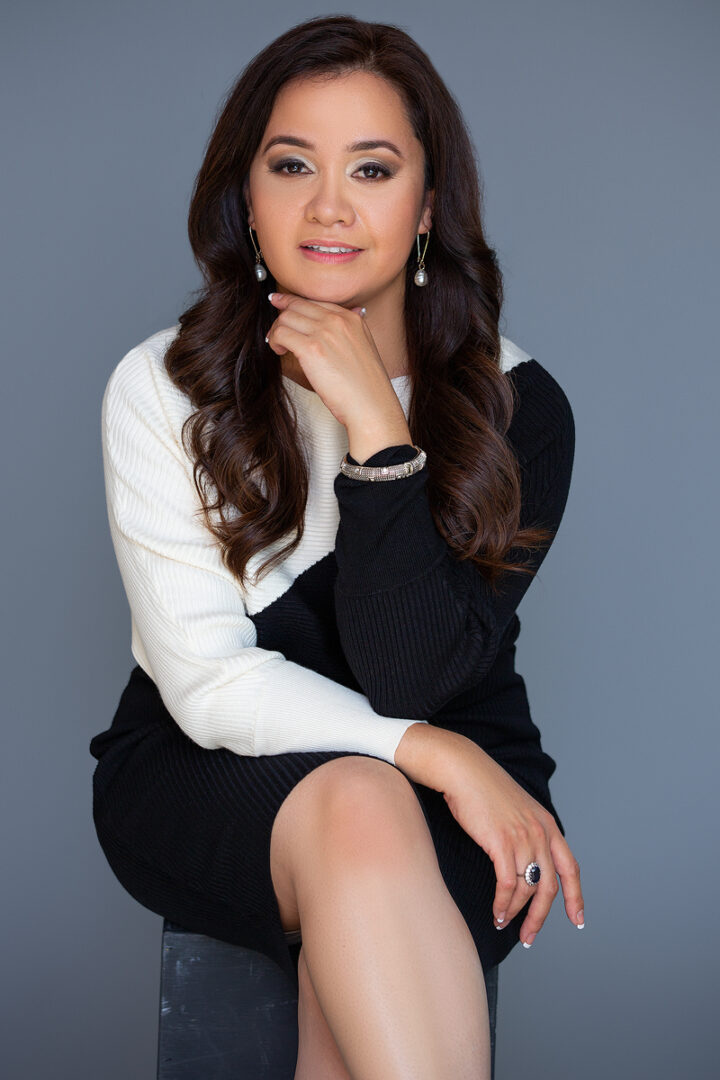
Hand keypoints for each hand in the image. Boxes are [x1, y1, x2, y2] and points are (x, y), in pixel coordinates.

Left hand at [266, 292, 405, 431]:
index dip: (294, 303)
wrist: (371, 405)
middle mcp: (337, 320)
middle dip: (281, 316)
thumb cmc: (367, 386)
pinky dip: (274, 341)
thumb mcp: (365, 347)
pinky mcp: (311, 349)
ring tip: (279, 346)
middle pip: (297, 305)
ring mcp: (324, 333)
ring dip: (276, 331)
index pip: (315, 301)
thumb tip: (347, 316)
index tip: (281, 305)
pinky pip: (281, 334)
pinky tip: (279, 352)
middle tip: (275, 331)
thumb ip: (352, 331)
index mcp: (351, 318)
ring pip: (285, 317)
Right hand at [437, 732, 584, 945]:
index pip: (570, 868)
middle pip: (550, 887)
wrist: (463, 769)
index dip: (576, 897)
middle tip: (530, 937)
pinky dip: (502, 904)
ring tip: (503, 922)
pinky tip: (496, 912)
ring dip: (515, 912)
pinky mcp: (501, 843)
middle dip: (540, 917)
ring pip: (527, 889)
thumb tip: (526, 863)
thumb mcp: (516, 809)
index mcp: (548, 825)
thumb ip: (528, 833)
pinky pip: (507, 885)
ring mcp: (523, 838)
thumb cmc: (483, 789)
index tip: (577, 920)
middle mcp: (540, 833)